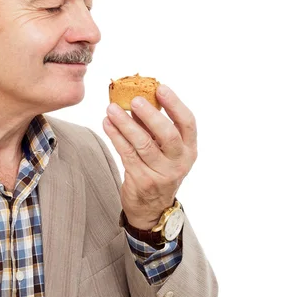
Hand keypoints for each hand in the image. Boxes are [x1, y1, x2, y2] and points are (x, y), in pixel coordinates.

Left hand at [103, 84, 197, 229]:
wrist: (152, 208)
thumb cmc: (158, 168)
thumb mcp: (166, 149)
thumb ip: (156, 126)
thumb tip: (139, 95)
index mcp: (189, 149)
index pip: (188, 123)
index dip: (175, 104)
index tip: (161, 88)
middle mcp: (179, 162)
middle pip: (169, 135)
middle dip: (151, 115)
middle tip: (134, 99)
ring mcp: (162, 174)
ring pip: (143, 144)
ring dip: (125, 124)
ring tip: (111, 109)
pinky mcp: (142, 181)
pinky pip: (127, 154)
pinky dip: (116, 136)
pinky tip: (107, 124)